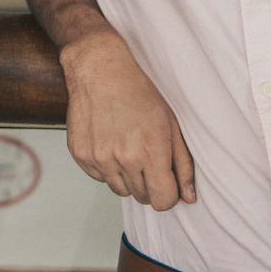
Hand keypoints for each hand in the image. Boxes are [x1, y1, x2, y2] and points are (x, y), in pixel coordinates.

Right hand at [60, 29, 194, 209]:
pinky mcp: (81, 155)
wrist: (100, 70)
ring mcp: (99, 158)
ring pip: (120, 190)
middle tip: (146, 154)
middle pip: (142, 197)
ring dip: (127, 176)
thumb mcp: (170, 124)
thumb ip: (182, 164)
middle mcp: (124, 159)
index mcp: (151, 152)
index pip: (162, 201)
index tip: (166, 181)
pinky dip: (107, 167)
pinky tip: (110, 142)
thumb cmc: (138, 93)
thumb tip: (189, 197)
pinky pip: (99, 177)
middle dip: (148, 183)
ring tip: (127, 146)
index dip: (168, 194)